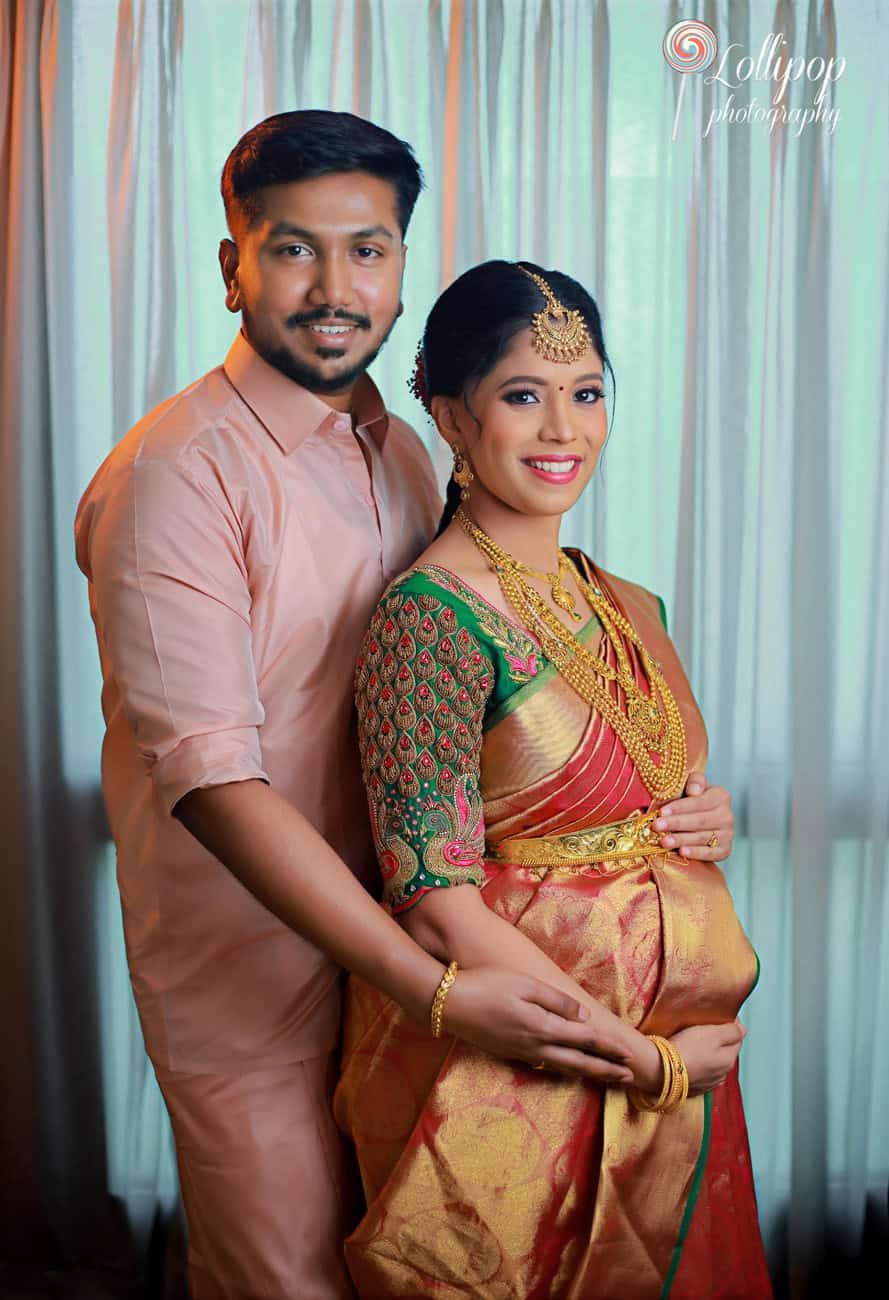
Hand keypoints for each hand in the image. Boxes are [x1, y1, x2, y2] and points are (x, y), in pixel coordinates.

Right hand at [443, 966, 634, 1084]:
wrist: (448, 1004)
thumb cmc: (486, 985)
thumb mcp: (524, 985)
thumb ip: (556, 1001)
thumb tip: (583, 1015)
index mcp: (542, 1027)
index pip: (583, 1040)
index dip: (607, 1048)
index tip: (628, 1055)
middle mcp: (535, 1045)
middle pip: (577, 1062)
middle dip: (605, 1070)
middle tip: (629, 1078)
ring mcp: (520, 1051)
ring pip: (561, 1067)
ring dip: (586, 1072)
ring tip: (604, 1076)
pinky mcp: (508, 1051)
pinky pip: (542, 1064)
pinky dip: (561, 1069)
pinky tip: (564, 1067)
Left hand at [653, 771, 733, 861]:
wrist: (701, 822)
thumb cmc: (691, 801)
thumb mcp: (691, 786)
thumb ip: (694, 781)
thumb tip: (694, 790)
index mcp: (720, 796)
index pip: (699, 802)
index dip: (679, 807)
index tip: (661, 811)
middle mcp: (727, 815)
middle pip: (699, 820)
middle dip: (676, 823)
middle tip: (657, 826)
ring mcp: (727, 834)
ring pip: (702, 837)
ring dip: (681, 840)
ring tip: (664, 841)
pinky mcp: (725, 850)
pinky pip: (709, 853)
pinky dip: (695, 853)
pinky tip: (682, 852)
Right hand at [670, 1020, 745, 1095]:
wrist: (660, 1069)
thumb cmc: (687, 1048)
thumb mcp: (712, 1033)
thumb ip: (731, 1031)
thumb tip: (743, 1029)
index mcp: (729, 1060)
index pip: (737, 1038)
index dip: (729, 1025)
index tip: (717, 1016)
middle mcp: (722, 1075)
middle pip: (725, 1051)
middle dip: (719, 1040)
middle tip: (704, 1027)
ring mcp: (708, 1084)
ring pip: (713, 1063)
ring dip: (708, 1053)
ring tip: (694, 1041)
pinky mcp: (692, 1088)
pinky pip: (700, 1073)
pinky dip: (698, 1064)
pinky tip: (689, 1058)